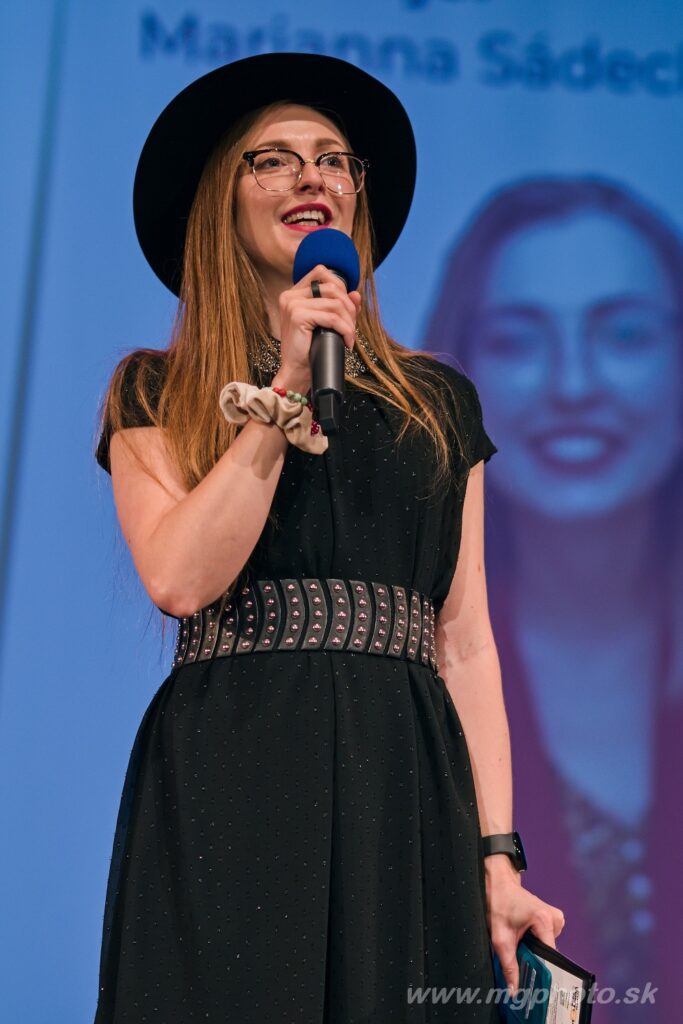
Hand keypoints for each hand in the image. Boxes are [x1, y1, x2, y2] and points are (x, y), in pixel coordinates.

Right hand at [275, 264, 360, 392]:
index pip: (321, 272)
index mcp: (294, 294)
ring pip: (335, 303)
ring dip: (349, 322)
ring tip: (349, 337)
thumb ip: (340, 307)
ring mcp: (292, 305)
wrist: (297, 372)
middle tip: (351, 327)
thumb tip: (356, 294)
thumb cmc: (310, 350)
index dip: (341, 286)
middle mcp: (290, 296)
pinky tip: (346, 341)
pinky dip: (345, 330)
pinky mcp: (297, 316)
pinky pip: (332, 318)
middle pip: (332, 287)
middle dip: (349, 307)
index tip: (347, 308)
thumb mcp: (326, 324)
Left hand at [484, 856, 564, 996]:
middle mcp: (554, 918)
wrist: (497, 884)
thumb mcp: (500, 938)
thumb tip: (514, 990)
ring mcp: (554, 917)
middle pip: (550, 952)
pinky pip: (547, 938)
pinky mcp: (551, 917)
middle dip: (536, 958)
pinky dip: (536, 940)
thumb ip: (508, 966)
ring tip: (519, 939)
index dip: (542, 970)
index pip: (551, 956)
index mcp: (544, 921)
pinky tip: (524, 933)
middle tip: (520, 957)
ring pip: (548, 946)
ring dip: (534, 948)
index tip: (534, 981)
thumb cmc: (498, 903)